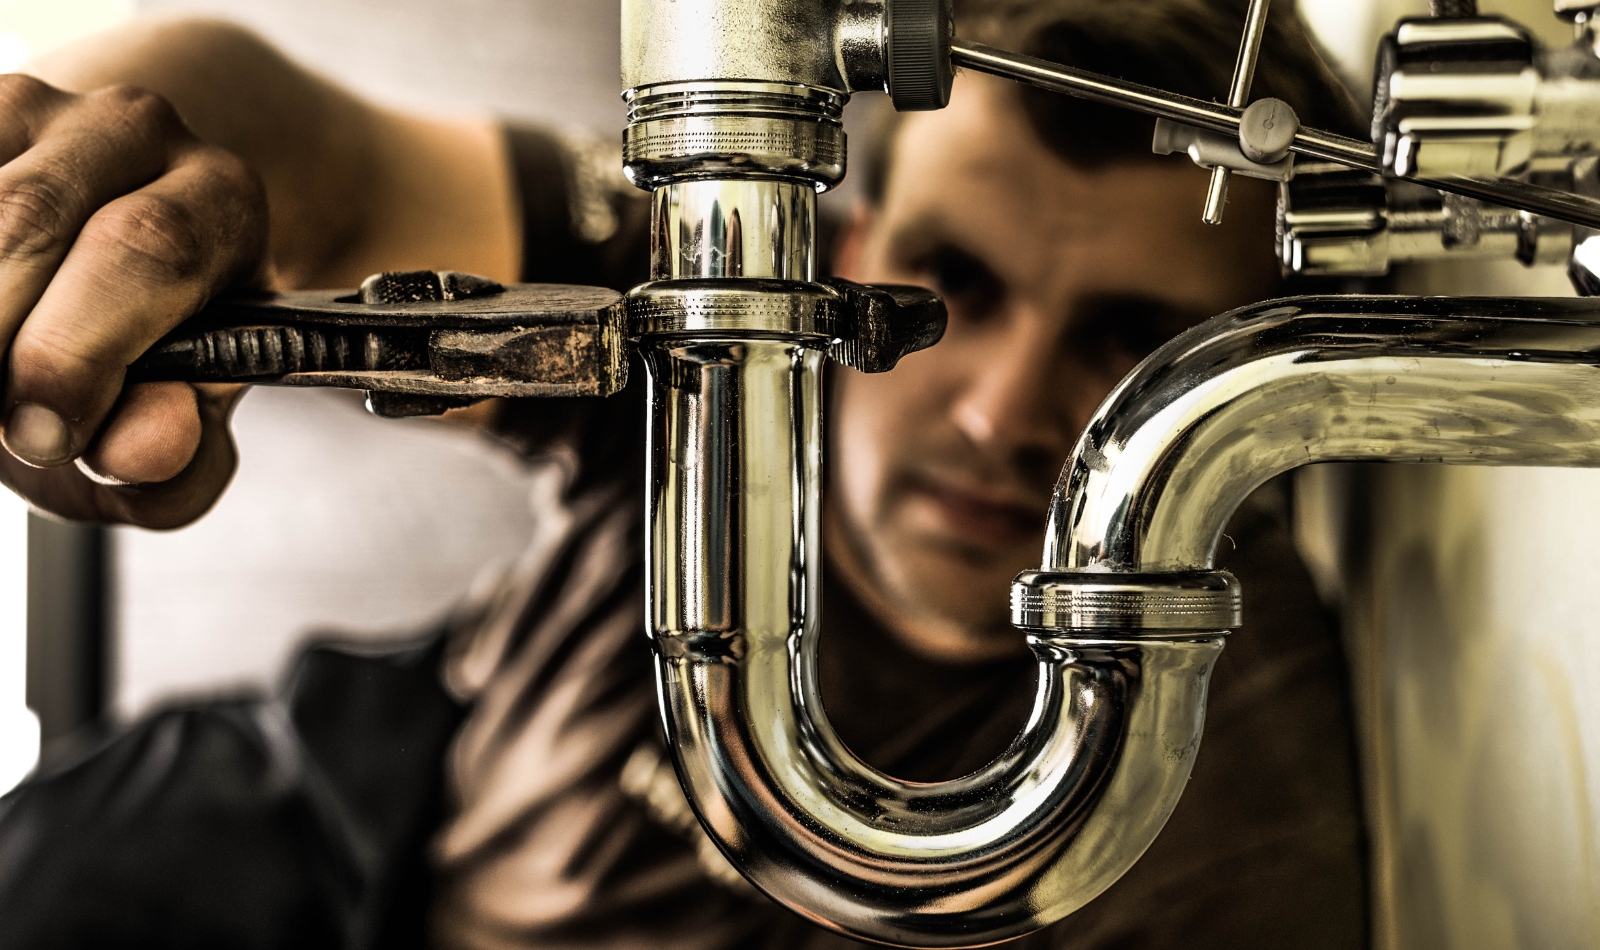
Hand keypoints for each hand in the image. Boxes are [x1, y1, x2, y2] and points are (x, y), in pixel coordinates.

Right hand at [0, 74, 266, 527]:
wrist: (99, 281)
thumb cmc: (146, 364)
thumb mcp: (181, 430)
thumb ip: (178, 461)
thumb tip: (145, 447)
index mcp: (223, 198)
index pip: (150, 250)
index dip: (77, 351)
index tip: (38, 435)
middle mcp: (138, 129)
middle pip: (32, 218)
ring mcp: (38, 105)